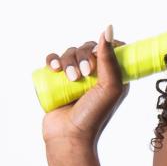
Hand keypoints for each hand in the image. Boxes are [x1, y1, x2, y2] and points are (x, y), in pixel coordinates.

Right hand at [42, 24, 128, 145]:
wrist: (69, 136)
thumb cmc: (94, 115)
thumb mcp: (110, 86)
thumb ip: (110, 59)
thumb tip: (108, 29)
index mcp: (113, 75)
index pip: (111, 48)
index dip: (105, 46)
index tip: (99, 56)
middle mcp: (95, 74)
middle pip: (88, 47)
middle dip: (83, 56)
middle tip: (83, 73)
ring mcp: (75, 76)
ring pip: (70, 52)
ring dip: (68, 60)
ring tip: (70, 78)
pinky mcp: (57, 80)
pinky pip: (53, 60)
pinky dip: (52, 60)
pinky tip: (54, 69)